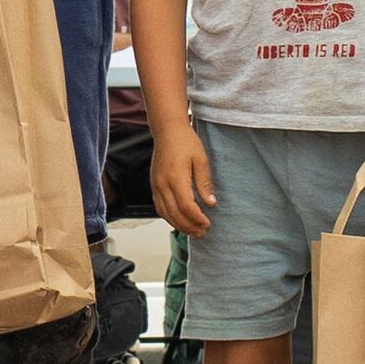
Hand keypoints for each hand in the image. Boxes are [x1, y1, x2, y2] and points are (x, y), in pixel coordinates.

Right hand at [152, 118, 215, 236]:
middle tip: (202, 232)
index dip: (197, 218)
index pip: (186, 206)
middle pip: (174, 214)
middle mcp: (163, 185)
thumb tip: (211, 203)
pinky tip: (179, 221)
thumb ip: (204, 183)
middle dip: (189, 226)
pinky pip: (159, 207)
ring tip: (192, 231)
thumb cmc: (185, 142)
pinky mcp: (154, 185)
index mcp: (176, 178)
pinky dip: (169, 217)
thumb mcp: (201, 160)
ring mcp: (156, 186)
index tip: (207, 223)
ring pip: (165, 213)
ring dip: (178, 225)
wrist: (167, 131)